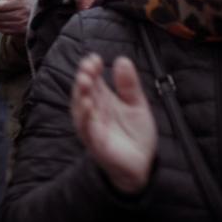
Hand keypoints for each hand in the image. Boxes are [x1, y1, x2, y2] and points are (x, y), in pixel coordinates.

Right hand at [71, 54, 156, 193]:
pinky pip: (87, 129)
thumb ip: (129, 85)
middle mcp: (93, 111)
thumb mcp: (137, 104)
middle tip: (88, 66)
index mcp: (102, 99)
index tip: (95, 57)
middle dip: (83, 77)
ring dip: (80, 94)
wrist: (141, 164)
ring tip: (84, 80)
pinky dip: (85, 117)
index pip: (92, 80)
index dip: (91, 68)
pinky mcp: (95, 142)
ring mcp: (91, 126)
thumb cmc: (135, 134)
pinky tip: (87, 105)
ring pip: (80, 108)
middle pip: (83, 91)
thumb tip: (122, 60)